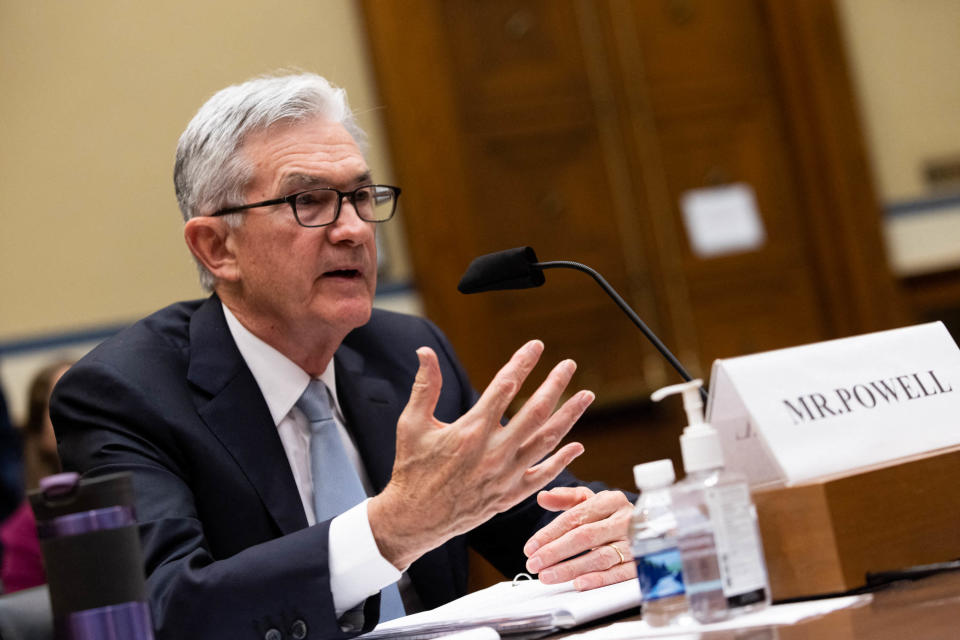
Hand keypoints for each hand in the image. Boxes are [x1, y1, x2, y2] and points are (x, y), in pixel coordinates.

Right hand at [368, 340, 594, 569]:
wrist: (415, 519)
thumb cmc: (412, 469)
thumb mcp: (412, 424)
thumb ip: (425, 386)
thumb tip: (425, 352)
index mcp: (471, 430)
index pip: (505, 386)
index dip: (522, 362)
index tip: (536, 346)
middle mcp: (494, 452)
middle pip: (535, 411)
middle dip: (555, 384)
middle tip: (569, 365)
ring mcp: (506, 475)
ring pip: (547, 441)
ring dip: (569, 416)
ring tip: (586, 395)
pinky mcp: (510, 495)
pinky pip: (544, 475)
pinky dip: (563, 459)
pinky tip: (578, 445)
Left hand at [522, 486, 634, 589]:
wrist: (656, 527)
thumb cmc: (614, 516)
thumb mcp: (593, 501)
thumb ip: (567, 498)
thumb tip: (543, 497)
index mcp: (611, 500)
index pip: (575, 516)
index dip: (550, 533)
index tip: (530, 547)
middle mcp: (625, 520)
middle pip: (585, 536)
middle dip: (555, 552)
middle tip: (534, 564)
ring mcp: (636, 543)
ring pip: (599, 557)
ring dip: (571, 568)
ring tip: (547, 576)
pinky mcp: (642, 563)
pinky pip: (619, 574)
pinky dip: (599, 580)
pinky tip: (579, 584)